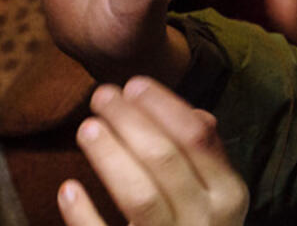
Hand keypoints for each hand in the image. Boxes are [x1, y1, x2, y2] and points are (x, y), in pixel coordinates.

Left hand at [60, 78, 247, 225]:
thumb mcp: (214, 200)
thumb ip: (205, 159)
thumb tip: (199, 114)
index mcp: (228, 197)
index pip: (198, 137)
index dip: (163, 106)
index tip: (132, 84)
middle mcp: (208, 223)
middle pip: (164, 159)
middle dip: (128, 121)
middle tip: (99, 96)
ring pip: (141, 197)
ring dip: (110, 157)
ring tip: (86, 128)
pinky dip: (84, 216)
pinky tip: (68, 189)